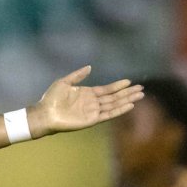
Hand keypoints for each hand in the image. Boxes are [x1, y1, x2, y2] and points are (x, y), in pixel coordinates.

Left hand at [29, 66, 143, 136]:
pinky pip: (108, 114)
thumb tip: (90, 67)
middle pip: (114, 97)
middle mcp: (92, 103)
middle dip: (127, 93)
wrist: (44, 114)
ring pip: (114, 105)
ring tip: (140, 95)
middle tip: (141, 88)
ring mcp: (92, 111)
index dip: (118, 86)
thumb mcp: (64, 82)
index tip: (129, 81)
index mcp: (87, 93)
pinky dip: (119, 110)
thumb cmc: (50, 99)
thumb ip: (78, 75)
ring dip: (127, 100)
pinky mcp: (92, 120)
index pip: (106, 89)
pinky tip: (129, 105)